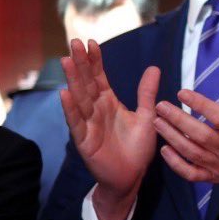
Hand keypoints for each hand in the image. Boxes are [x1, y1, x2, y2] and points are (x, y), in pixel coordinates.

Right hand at [60, 39, 158, 219]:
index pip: (99, 77)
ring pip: (79, 98)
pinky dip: (71, 109)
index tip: (92, 42)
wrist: (131, 177)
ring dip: (73, 80)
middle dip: (80, 63)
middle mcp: (96, 110)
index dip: (95, 61)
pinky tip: (64, 94)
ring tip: (66, 60)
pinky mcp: (85, 141)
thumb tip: (154, 67)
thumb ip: (146, 93)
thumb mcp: (146, 116)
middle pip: (87, 83)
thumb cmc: (136, 148)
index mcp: (109, 103)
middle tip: (74, 42)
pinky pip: (77, 123)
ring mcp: (88, 124)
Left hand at [153, 46, 218, 203]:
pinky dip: (176, 163)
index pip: (218, 116)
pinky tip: (164, 150)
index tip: (182, 92)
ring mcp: (216, 162)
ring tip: (156, 122)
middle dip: (179, 121)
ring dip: (172, 138)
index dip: (200, 105)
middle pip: (201, 135)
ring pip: (192, 152)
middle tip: (160, 106)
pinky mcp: (208, 175)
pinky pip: (191, 173)